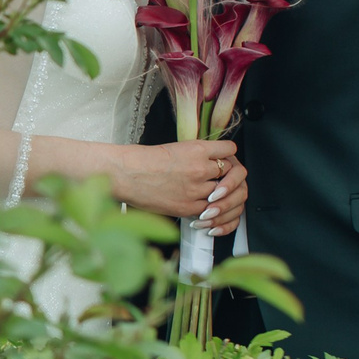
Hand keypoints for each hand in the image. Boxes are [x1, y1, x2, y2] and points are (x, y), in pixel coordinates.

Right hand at [109, 139, 245, 232]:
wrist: (126, 175)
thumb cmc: (144, 161)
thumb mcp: (176, 148)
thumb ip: (197, 154)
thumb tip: (213, 161)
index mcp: (197, 149)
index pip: (230, 149)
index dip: (228, 156)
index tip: (226, 160)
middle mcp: (200, 168)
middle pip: (232, 173)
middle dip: (229, 178)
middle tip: (225, 181)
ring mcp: (196, 189)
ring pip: (224, 193)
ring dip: (220, 195)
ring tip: (213, 195)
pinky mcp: (188, 207)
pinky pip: (212, 210)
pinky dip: (210, 209)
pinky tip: (204, 208)